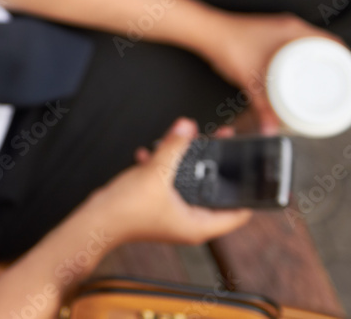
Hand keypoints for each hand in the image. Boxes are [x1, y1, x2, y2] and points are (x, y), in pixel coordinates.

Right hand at [85, 118, 251, 245]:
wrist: (95, 220)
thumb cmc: (125, 211)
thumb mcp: (155, 173)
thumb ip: (173, 147)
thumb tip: (187, 126)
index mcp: (198, 225)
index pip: (239, 213)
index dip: (250, 193)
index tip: (255, 171)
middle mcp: (190, 223)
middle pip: (215, 194)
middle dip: (217, 168)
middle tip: (224, 145)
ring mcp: (174, 215)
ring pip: (192, 186)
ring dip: (188, 165)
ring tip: (188, 143)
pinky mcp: (158, 206)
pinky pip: (171, 185)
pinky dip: (165, 169)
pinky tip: (152, 154)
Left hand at [197, 11, 345, 133]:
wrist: (205, 32)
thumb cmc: (227, 47)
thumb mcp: (249, 80)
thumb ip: (261, 107)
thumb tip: (272, 130)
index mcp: (293, 30)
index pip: (332, 42)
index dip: (346, 59)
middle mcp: (289, 25)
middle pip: (323, 43)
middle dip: (333, 62)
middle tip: (339, 83)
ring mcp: (278, 27)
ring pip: (307, 43)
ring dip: (316, 58)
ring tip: (322, 79)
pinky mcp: (267, 32)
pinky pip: (294, 43)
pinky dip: (301, 55)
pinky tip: (298, 70)